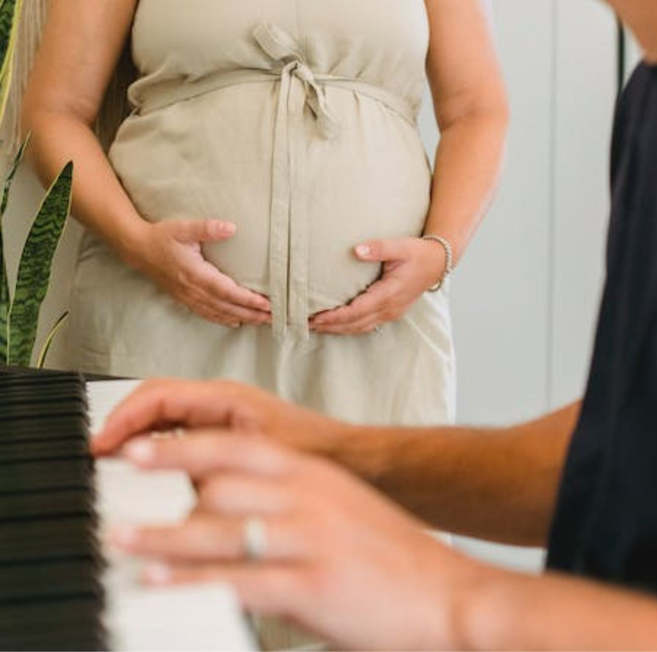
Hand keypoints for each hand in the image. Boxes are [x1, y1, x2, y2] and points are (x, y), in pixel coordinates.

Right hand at [91, 378, 345, 457]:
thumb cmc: (312, 449)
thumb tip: (161, 469)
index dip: (123, 417)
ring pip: (165, 420)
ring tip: (113, 464)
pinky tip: (149, 473)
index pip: (157, 395)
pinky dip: (156, 449)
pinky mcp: (226, 438)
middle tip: (97, 455)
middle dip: (123, 423)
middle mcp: (220, 403)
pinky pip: (180, 437)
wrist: (346, 460)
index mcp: (224, 397)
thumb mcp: (256, 456)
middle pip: (155, 403)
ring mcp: (222, 419)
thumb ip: (208, 459)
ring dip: (137, 436)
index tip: (100, 443)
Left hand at [108, 432, 478, 649]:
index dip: (182, 447)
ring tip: (124, 539)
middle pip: (219, 483)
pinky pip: (239, 580)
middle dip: (163, 493)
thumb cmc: (392, 552)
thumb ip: (289, 502)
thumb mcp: (340, 508)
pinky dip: (193, 581)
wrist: (447, 593)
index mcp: (314, 474)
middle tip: (117, 500)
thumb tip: (231, 510)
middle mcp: (309, 497)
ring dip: (164, 536)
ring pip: (221, 529)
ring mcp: (311, 539)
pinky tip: (162, 582)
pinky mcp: (314, 586)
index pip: (236, 447)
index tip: (140, 448)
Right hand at [133, 219, 270, 327]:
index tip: (266, 304)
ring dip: (243, 318)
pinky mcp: (184, 299)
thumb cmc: (161, 236)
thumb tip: (231, 227)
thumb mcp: (183, 228)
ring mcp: (188, 297)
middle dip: (252, 313)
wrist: (137, 249)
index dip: (248, 300)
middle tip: (274, 317)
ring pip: (220, 313)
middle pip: (228, 307)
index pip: (227, 291)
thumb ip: (207, 228)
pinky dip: (223, 320)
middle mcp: (193, 290)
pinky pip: (207, 314)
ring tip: (263, 322)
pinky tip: (236, 322)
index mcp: (196, 274)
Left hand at [310, 237, 445, 334]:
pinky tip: (336, 326)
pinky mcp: (391, 312)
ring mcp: (391, 313)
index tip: (316, 317)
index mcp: (389, 294)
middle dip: (330, 326)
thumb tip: (357, 250)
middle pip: (354, 324)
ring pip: (360, 328)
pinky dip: (349, 327)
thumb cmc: (418, 253)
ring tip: (315, 327)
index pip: (356, 311)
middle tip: (305, 325)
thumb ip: (378, 248)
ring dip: (337, 329)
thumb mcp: (400, 246)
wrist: (438, 262)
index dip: (335, 317)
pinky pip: (366, 325)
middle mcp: (389, 308)